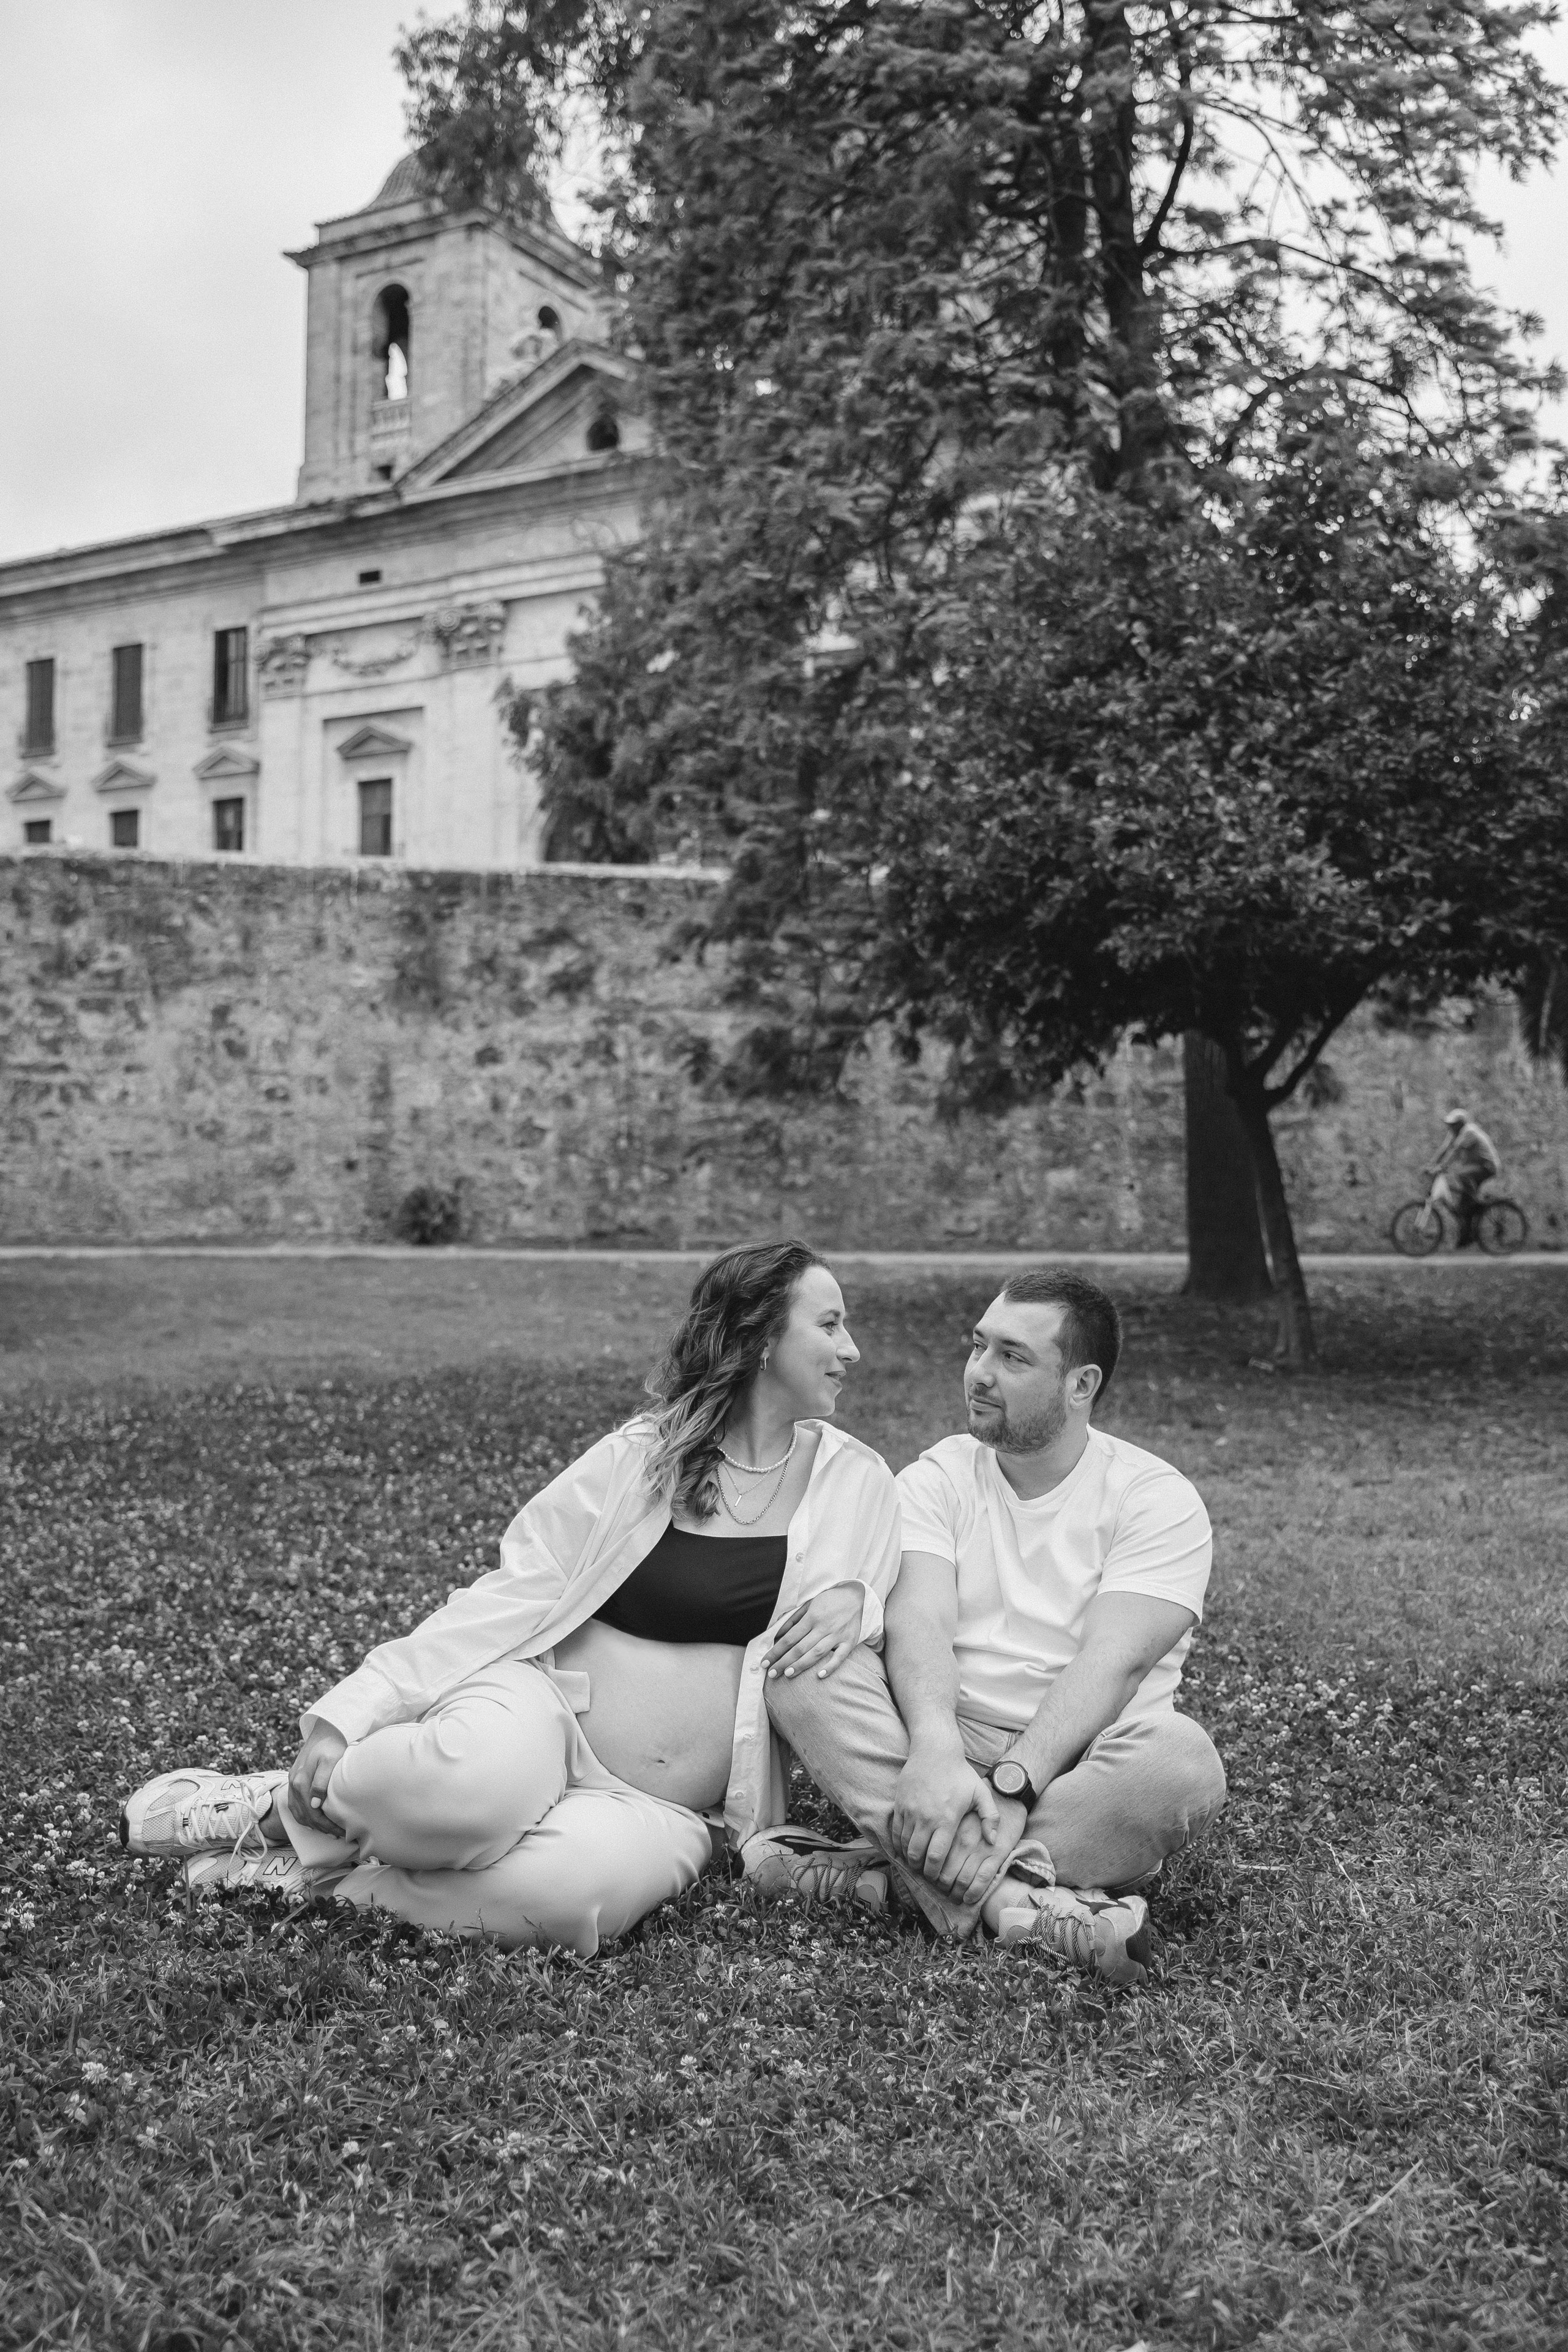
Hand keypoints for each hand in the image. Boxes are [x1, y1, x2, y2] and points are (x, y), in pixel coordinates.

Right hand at [287, 1723, 347, 1832]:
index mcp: (300, 1781)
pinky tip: (314, 1822)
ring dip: (312, 1825)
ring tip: (328, 1831)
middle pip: (305, 1815)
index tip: (341, 1831)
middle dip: (322, 1828)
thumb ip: (321, 1782)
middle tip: (338, 1834)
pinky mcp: (293, 1782)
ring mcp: (291, 1784)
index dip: (326, 1824)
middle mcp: (293, 1784)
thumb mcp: (329, 1761)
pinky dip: (303, 1817)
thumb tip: (315, 1805)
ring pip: (297, 1813)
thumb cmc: (331, 1746)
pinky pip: (294, 1806)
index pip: (312, 1812)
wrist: (323, 1732)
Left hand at [764, 1582, 863, 1680]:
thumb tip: (777, 1633)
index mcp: (812, 1617)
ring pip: (817, 1653)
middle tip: (772, 1673)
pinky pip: (840, 1657)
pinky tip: (820, 1676)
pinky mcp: (849, 1642)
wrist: (856, 1596)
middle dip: (784, 1661)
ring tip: (787, 1674)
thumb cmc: (829, 1601)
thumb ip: (793, 1619)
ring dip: (801, 1665)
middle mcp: (824, 1627)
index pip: (789, 1638)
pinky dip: (830, 1667)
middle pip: (800, 1647)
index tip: (765, 1662)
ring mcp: (837, 1635)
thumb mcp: (809, 1604)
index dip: (776, 1651)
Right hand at [888, 1746, 998, 1882]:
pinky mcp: (900, 1805)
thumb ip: (991, 1818)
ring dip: (909, 1858)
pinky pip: (895, 1832)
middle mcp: (926, 1817)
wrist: (935, 1750)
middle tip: (927, 1874)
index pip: (936, 1856)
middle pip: (917, 1855)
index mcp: (946, 1819)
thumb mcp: (981, 1793)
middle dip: (921, 1870)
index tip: (939, 1878)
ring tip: (917, 1863)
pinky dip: (899, 1844)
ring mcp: (910, 1811)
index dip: (935, 1872)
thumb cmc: (960, 1774)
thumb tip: (993, 1842)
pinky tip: (906, 1849)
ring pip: (904, 1845)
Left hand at [938, 1794, 1029, 1904]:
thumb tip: (926, 1854)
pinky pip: (983, 1879)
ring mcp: (980, 1848)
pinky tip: (969, 1899)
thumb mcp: (955, 1815)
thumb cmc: (976, 1807)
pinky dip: (974, 1893)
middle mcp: (963, 1840)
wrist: (1005, 1795)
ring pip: (963, 1880)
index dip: (930, 1876)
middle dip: (941, 1888)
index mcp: (950, 1830)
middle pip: (945, 1874)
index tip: (931, 1881)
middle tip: (942, 1892)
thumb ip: (942, 1833)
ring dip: (956, 1894)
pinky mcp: (997, 1853)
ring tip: (954, 1897)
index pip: (934, 1861)